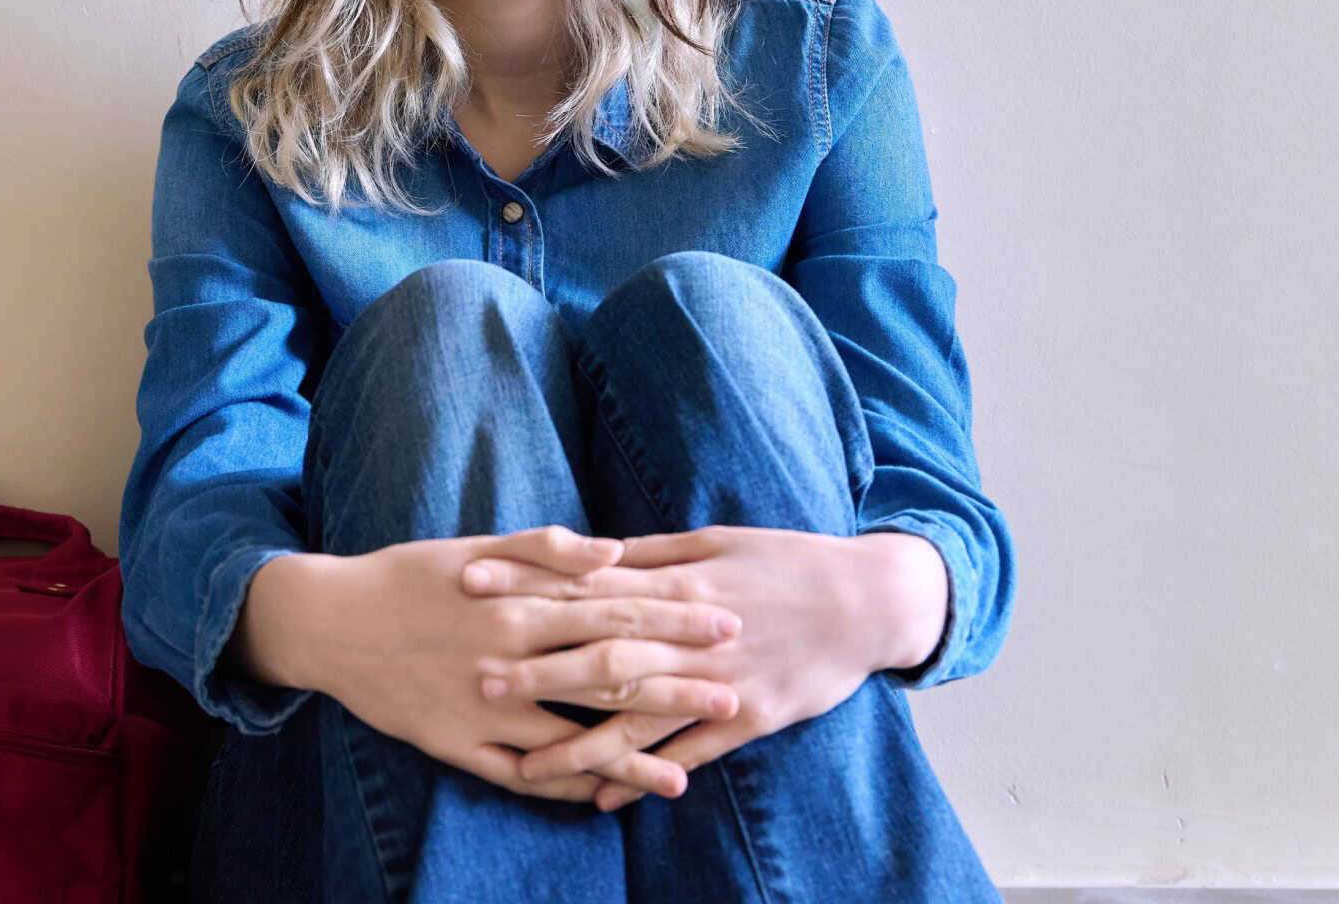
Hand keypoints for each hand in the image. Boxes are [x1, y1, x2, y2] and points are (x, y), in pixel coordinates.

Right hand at [249, 525, 745, 804]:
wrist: (331, 621)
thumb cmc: (413, 576)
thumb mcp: (479, 548)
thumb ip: (548, 550)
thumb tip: (616, 552)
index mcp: (521, 603)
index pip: (616, 611)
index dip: (675, 619)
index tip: (728, 623)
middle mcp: (510, 658)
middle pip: (607, 677)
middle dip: (674, 688)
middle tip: (733, 697)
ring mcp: (484, 708)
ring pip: (569, 740)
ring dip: (628, 757)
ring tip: (684, 776)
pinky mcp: (456, 744)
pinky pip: (518, 776)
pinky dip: (562, 788)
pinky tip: (602, 799)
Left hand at [462, 525, 944, 810]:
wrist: (867, 600)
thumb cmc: (787, 561)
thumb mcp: (717, 540)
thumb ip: (653, 552)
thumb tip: (592, 552)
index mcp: (679, 583)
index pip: (587, 584)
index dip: (527, 584)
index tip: (471, 585)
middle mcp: (692, 634)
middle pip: (602, 655)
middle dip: (537, 669)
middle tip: (478, 680)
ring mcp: (720, 680)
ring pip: (639, 717)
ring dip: (580, 743)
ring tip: (525, 766)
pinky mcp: (750, 717)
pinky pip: (689, 752)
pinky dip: (647, 775)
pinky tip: (605, 798)